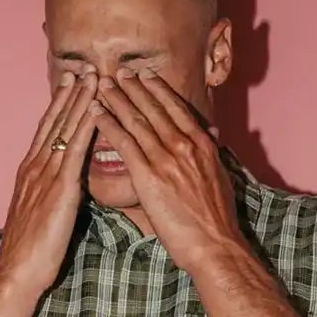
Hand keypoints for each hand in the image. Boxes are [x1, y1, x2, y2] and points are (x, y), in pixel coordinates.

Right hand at [0, 73, 97, 296]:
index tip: (70, 85)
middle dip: (70, 94)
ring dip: (81, 101)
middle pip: (55, 122)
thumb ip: (51, 197)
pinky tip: (97, 109)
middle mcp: (35, 168)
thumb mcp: (40, 217)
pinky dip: (86, 126)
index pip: (46, 132)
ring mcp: (46, 175)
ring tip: (93, 77)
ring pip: (66, 129)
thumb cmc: (29, 255)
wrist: (17, 271)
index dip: (59, 107)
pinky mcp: (60, 188)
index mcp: (29, 173)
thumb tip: (65, 191)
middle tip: (83, 68)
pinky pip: (76, 150)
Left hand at [90, 71, 241, 273]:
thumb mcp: (221, 178)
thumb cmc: (217, 220)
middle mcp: (183, 144)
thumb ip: (211, 155)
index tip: (145, 76)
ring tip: (101, 84)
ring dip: (116, 99)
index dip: (158, 90)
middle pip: (153, 108)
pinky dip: (107, 123)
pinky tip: (95, 112)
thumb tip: (212, 138)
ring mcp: (165, 158)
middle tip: (116, 72)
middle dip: (133, 87)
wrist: (215, 245)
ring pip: (136, 119)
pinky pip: (123, 142)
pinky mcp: (148, 176)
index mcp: (202, 144)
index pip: (176, 108)